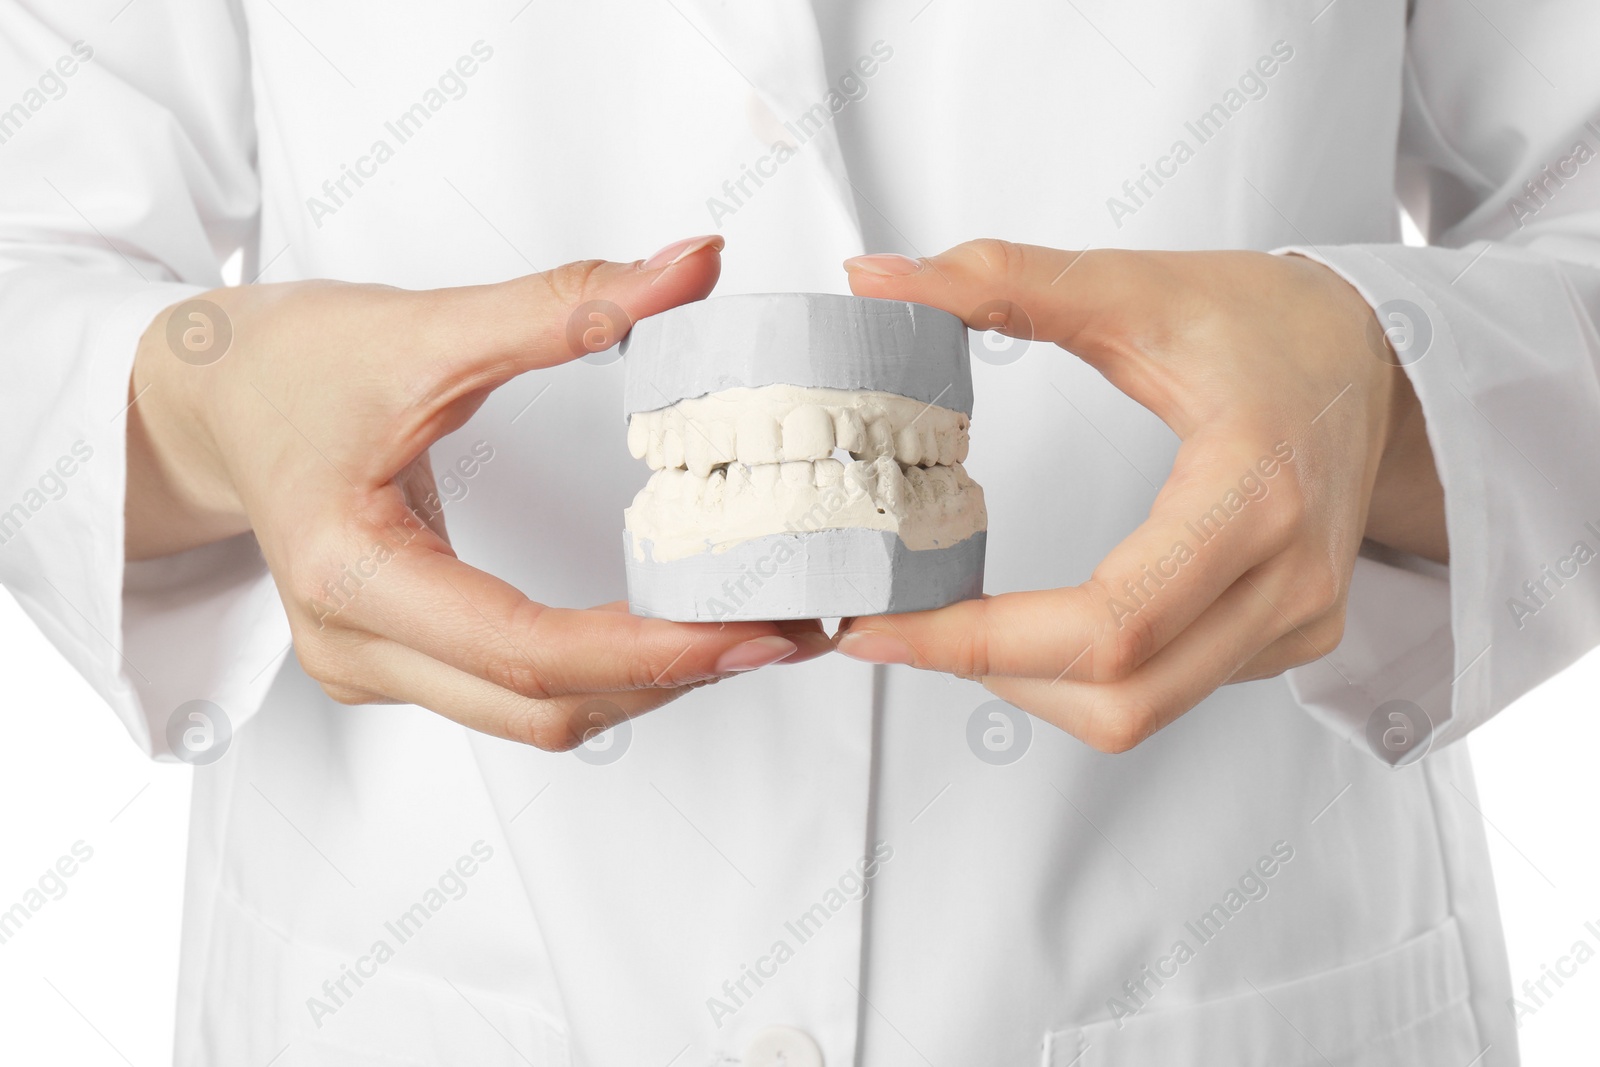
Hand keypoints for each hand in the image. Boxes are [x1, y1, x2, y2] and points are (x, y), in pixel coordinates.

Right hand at [126, 236, 828, 748]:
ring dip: (647, 685)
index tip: (749, 631)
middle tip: (784, 632)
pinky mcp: (398, 660)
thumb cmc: (289, 366)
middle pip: (542, 707)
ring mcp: (373, 665)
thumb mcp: (425, 327)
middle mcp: (355, 646)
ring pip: (535, 717)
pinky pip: (516, 697)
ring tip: (748, 630)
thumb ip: (565, 303)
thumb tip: (690, 266)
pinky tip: (670, 630)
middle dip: (672, 679)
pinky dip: (604, 674)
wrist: (210, 398)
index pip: (524, 651)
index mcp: (349, 575)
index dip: (648, 651)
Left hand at [834, 240, 1444, 751]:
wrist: (1379, 356)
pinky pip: (1173, 694)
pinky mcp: (1293, 638)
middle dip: (992, 673)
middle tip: (901, 631)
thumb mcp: (1134, 287)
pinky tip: (1037, 628)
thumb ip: (1001, 281)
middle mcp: (1290, 578)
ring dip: (1033, 684)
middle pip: (1123, 695)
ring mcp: (1299, 619)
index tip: (886, 628)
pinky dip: (1088, 676)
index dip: (983, 641)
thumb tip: (873, 277)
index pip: (1112, 620)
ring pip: (1141, 711)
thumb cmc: (1267, 322)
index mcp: (1255, 491)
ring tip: (958, 628)